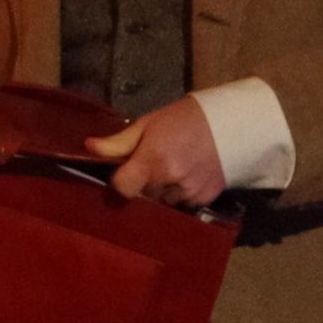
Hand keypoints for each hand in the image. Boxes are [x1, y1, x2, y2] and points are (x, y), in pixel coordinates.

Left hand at [86, 95, 224, 207]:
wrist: (232, 122)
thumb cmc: (185, 118)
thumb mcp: (149, 123)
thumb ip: (119, 142)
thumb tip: (89, 148)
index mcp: (153, 159)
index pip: (123, 188)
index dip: (120, 182)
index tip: (124, 172)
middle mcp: (170, 180)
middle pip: (142, 196)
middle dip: (143, 185)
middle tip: (153, 165)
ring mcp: (189, 192)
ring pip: (162, 203)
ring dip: (162, 192)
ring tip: (173, 168)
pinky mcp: (204, 199)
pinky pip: (182, 204)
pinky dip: (180, 195)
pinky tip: (187, 175)